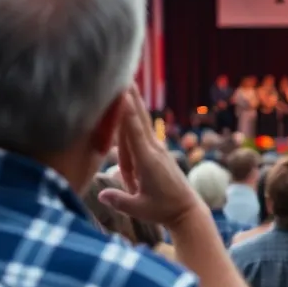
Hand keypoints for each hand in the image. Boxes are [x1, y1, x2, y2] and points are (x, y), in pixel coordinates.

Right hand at [100, 86, 204, 225]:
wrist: (185, 209)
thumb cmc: (162, 210)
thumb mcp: (139, 209)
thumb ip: (120, 201)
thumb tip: (102, 195)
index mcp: (148, 161)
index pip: (134, 133)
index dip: (127, 114)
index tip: (122, 94)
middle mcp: (153, 150)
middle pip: (139, 119)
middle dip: (131, 98)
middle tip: (125, 75)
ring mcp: (156, 149)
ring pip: (139, 124)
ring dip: (132, 104)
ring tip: (126, 82)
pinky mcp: (156, 151)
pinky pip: (141, 134)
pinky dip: (133, 119)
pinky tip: (129, 104)